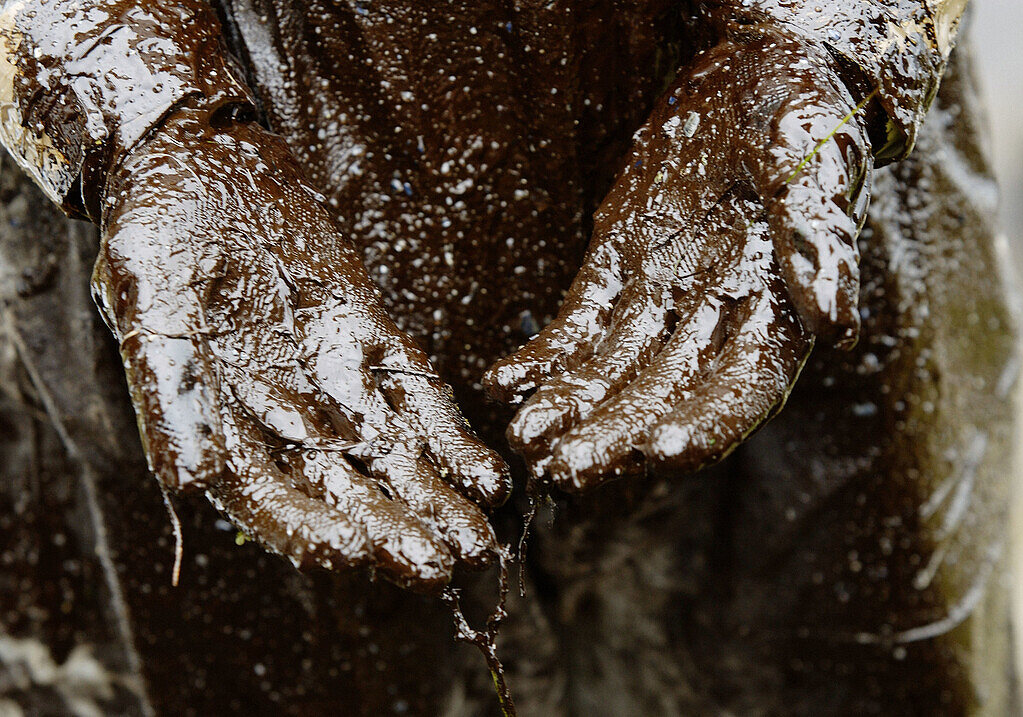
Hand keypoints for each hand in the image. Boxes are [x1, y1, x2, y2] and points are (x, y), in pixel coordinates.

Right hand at [92, 110, 508, 590]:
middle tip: (443, 564)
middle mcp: (284, 418)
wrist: (203, 162)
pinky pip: (418, 398)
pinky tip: (487, 476)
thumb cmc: (157, 229)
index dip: (312, 529)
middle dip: (393, 529)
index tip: (356, 551)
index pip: (272, 500)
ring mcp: (334, 382)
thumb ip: (173, 392)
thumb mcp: (149, 300)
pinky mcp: (371, 341)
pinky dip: (452, 438)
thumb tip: (189, 482)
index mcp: (222, 426)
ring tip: (480, 538)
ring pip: (392, 456)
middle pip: (346, 490)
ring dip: (436, 499)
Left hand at [484, 28, 871, 490]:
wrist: (752, 68)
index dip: (705, 424)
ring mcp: (663, 295)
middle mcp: (715, 318)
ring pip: (611, 368)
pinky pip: (578, 321)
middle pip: (662, 393)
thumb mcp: (811, 166)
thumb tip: (839, 321)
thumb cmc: (798, 113)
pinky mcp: (620, 267)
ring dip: (569, 406)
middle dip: (614, 435)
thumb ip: (818, 243)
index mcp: (775, 310)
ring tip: (524, 439)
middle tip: (563, 471)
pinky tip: (506, 381)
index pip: (740, 387)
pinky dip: (545, 354)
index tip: (659, 456)